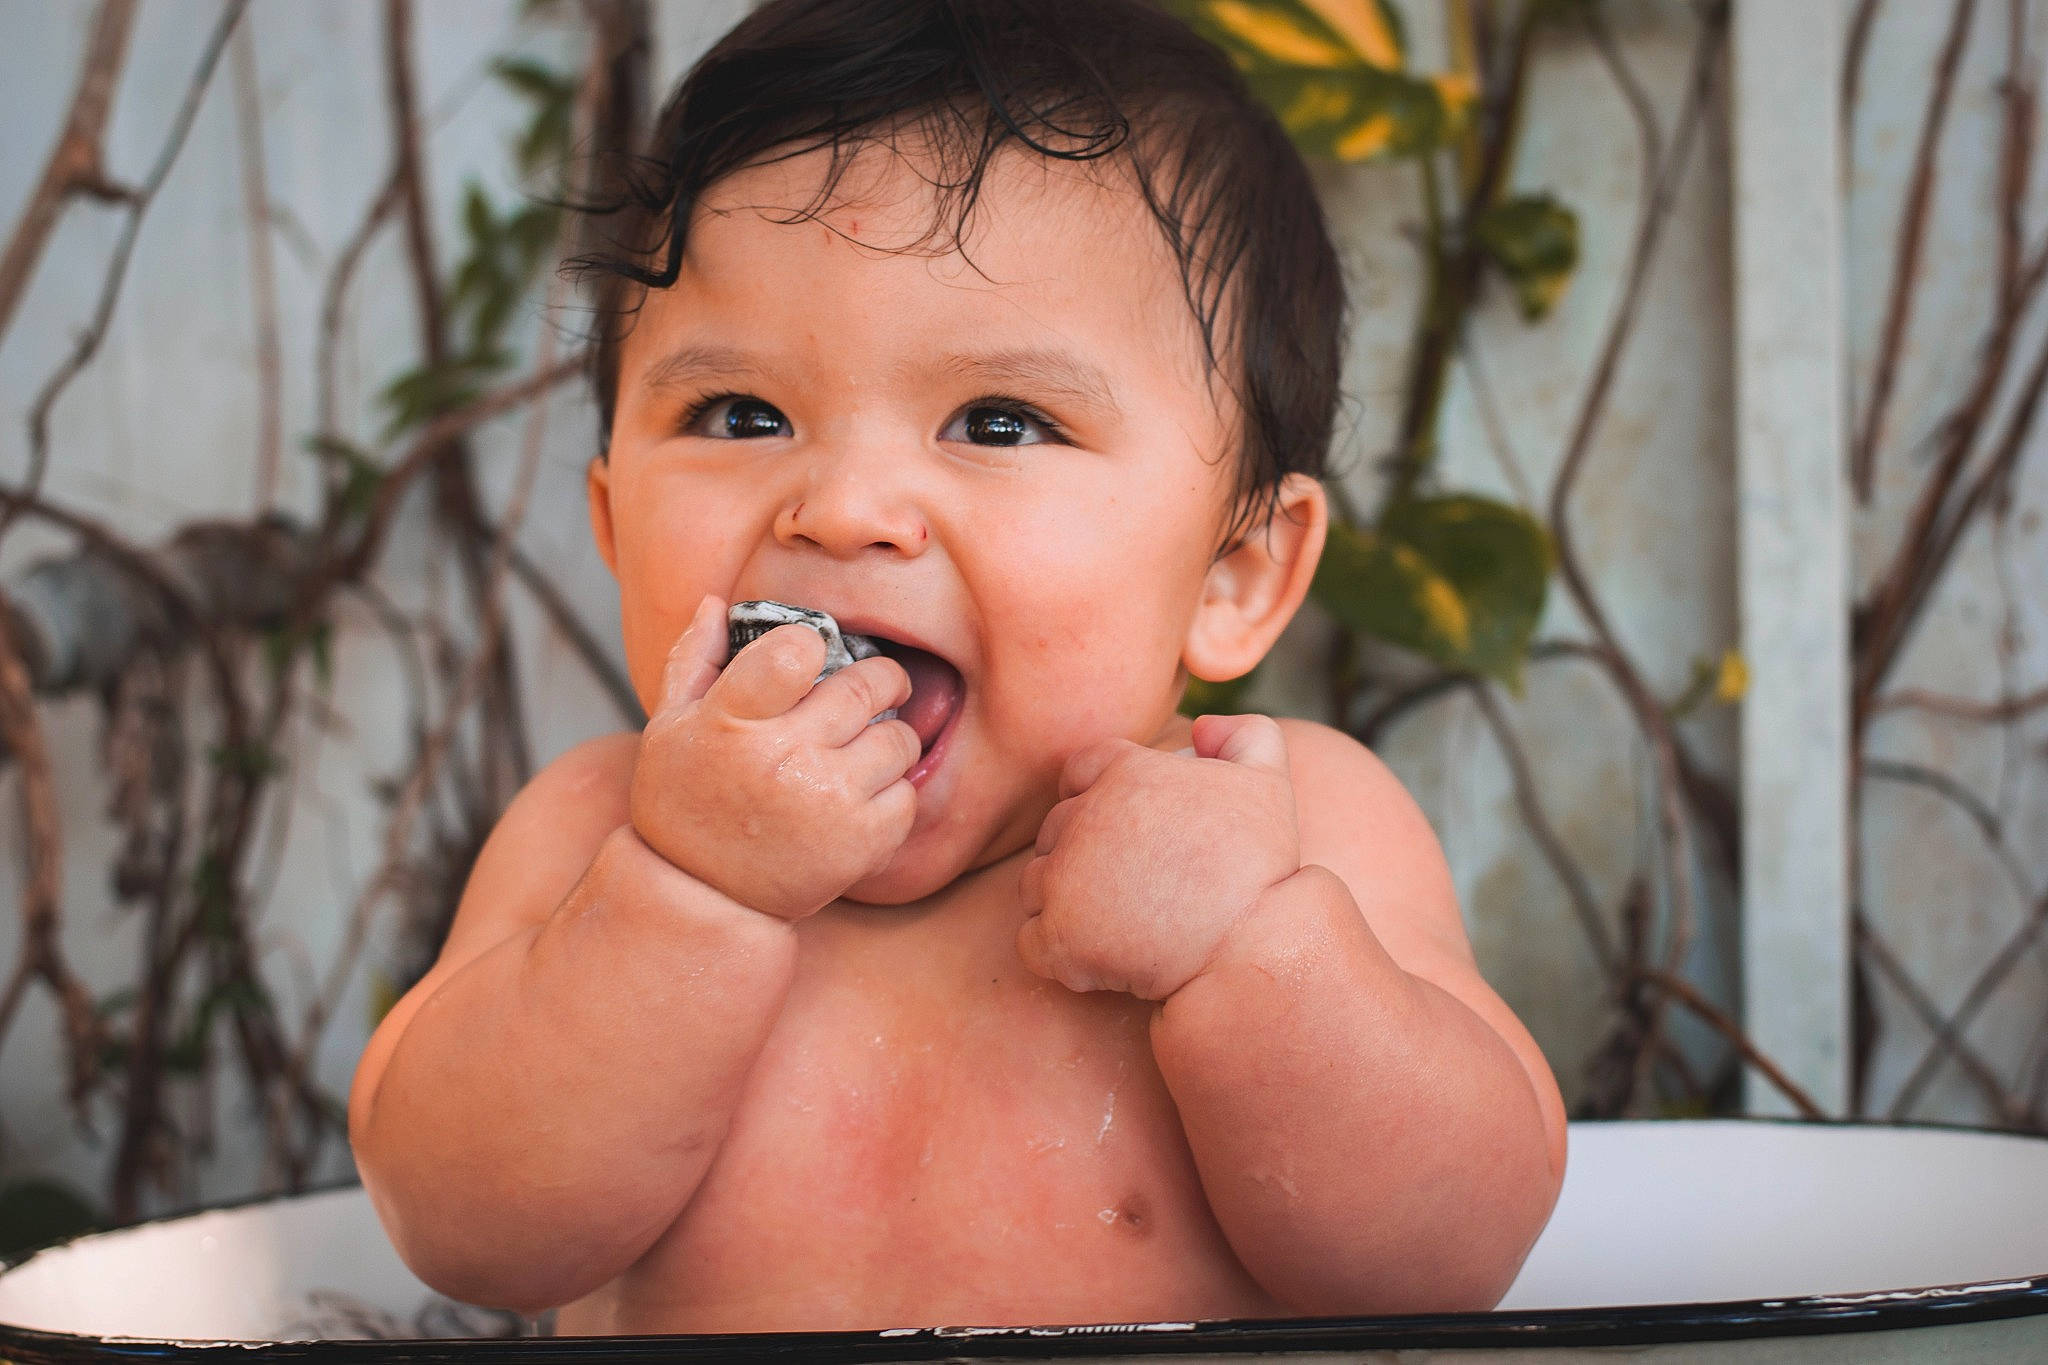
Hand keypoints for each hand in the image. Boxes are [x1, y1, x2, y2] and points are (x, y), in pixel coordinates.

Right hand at [630, 596, 921, 919]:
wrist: (702, 898)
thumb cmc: (685, 805)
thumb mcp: (668, 728)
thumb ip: (694, 659)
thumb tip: (716, 601)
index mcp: (731, 721)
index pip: (795, 648)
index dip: (809, 645)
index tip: (809, 659)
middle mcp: (783, 758)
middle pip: (867, 685)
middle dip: (878, 679)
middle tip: (870, 690)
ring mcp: (828, 801)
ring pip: (899, 737)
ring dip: (888, 738)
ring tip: (862, 750)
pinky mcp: (861, 843)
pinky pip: (908, 794)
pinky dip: (892, 793)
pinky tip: (862, 798)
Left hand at [1015, 713, 1300, 999]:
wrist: (1252, 949)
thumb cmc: (1261, 870)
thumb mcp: (1269, 783)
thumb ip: (1245, 734)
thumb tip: (1203, 726)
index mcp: (1125, 772)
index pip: (1080, 771)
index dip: (1095, 797)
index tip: (1123, 832)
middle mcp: (1083, 818)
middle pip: (1056, 830)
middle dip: (1082, 855)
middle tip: (1130, 887)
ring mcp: (1063, 879)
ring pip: (1038, 883)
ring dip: (1067, 903)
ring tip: (1119, 925)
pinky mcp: (1055, 937)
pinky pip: (1032, 941)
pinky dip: (1059, 953)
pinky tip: (1103, 960)